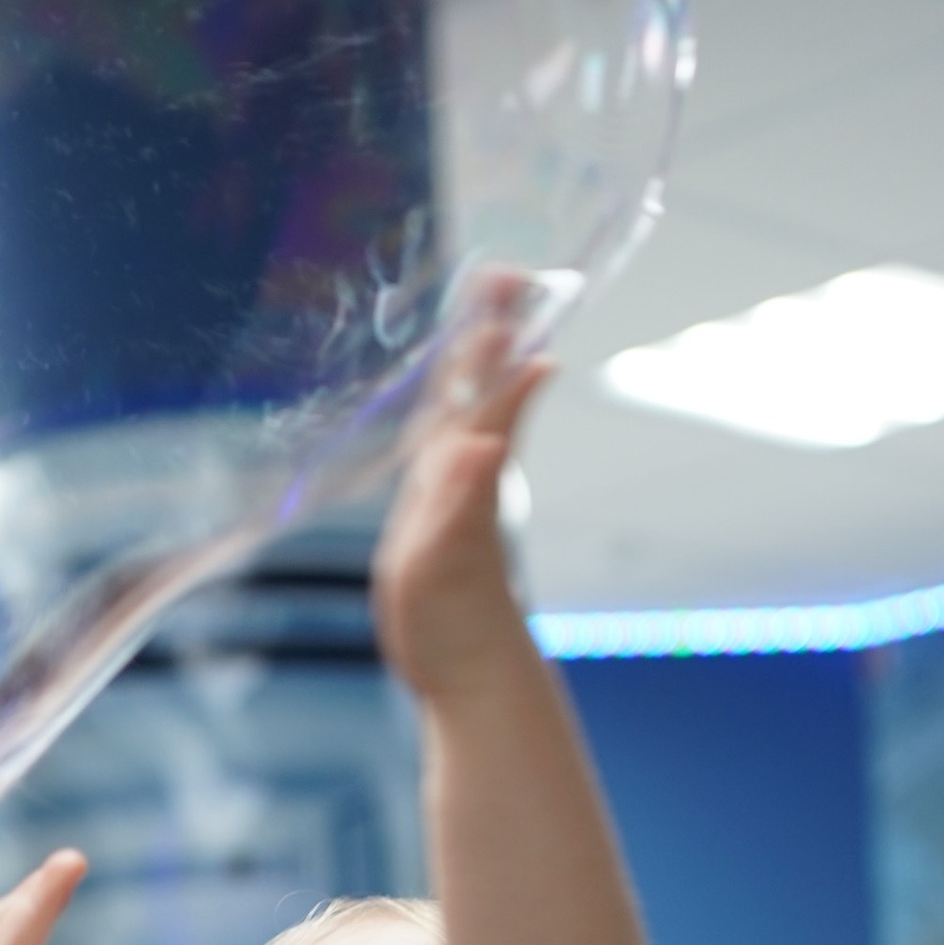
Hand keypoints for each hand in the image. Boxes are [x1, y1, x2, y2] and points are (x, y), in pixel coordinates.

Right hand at [373, 281, 547, 698]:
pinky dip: (445, 408)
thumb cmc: (456, 626)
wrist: (471, 673)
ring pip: (465, 407)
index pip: (485, 389)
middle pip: (481, 384)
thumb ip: (463, 502)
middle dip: (490, 326)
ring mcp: (454, 490)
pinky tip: (442, 399)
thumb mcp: (447, 564)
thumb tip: (483, 442)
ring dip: (475, 358)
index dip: (493, 339)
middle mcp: (467, 472)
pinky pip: (440, 442)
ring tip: (484, 311)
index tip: (506, 286)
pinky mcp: (436, 512)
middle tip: (502, 271)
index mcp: (467, 474)